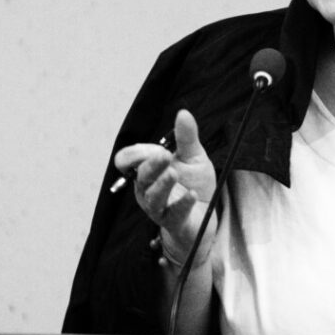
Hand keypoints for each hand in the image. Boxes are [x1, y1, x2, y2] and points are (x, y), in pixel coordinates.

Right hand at [112, 109, 215, 257]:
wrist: (206, 216)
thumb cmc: (194, 183)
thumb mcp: (193, 156)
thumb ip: (186, 137)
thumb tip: (183, 112)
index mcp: (147, 170)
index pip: (128, 159)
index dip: (136, 153)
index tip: (156, 148)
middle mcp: (146, 188)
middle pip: (140, 175)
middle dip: (151, 164)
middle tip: (165, 155)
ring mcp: (158, 207)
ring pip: (152, 196)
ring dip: (163, 184)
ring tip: (174, 173)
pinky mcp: (172, 222)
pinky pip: (173, 213)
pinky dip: (182, 203)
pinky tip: (192, 194)